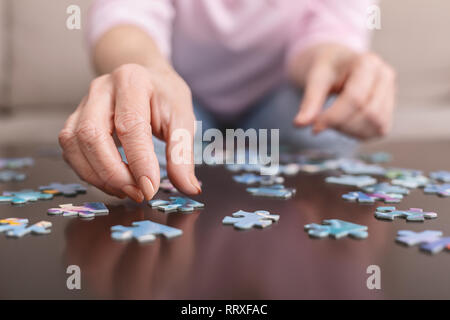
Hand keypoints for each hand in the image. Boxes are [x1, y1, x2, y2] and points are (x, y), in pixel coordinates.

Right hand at [59, 63, 201, 201]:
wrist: (146, 78)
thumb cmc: (164, 97)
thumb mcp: (182, 118)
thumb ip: (182, 152)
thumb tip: (188, 187)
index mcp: (132, 81)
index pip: (130, 126)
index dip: (139, 161)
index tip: (150, 188)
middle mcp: (101, 89)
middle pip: (92, 135)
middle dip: (114, 173)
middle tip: (139, 193)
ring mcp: (83, 104)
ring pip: (74, 144)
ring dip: (99, 177)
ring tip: (128, 191)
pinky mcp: (75, 120)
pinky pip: (70, 151)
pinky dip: (89, 173)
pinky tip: (113, 182)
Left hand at [293, 44, 395, 139]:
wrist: (339, 62)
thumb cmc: (327, 68)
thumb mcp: (315, 78)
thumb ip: (310, 101)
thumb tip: (299, 124)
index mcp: (367, 62)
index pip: (355, 98)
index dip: (334, 117)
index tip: (314, 127)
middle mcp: (385, 76)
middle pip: (369, 113)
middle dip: (341, 124)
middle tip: (320, 124)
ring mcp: (391, 92)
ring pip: (377, 124)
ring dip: (350, 131)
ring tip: (331, 122)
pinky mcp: (389, 108)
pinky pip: (379, 130)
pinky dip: (358, 134)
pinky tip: (342, 126)